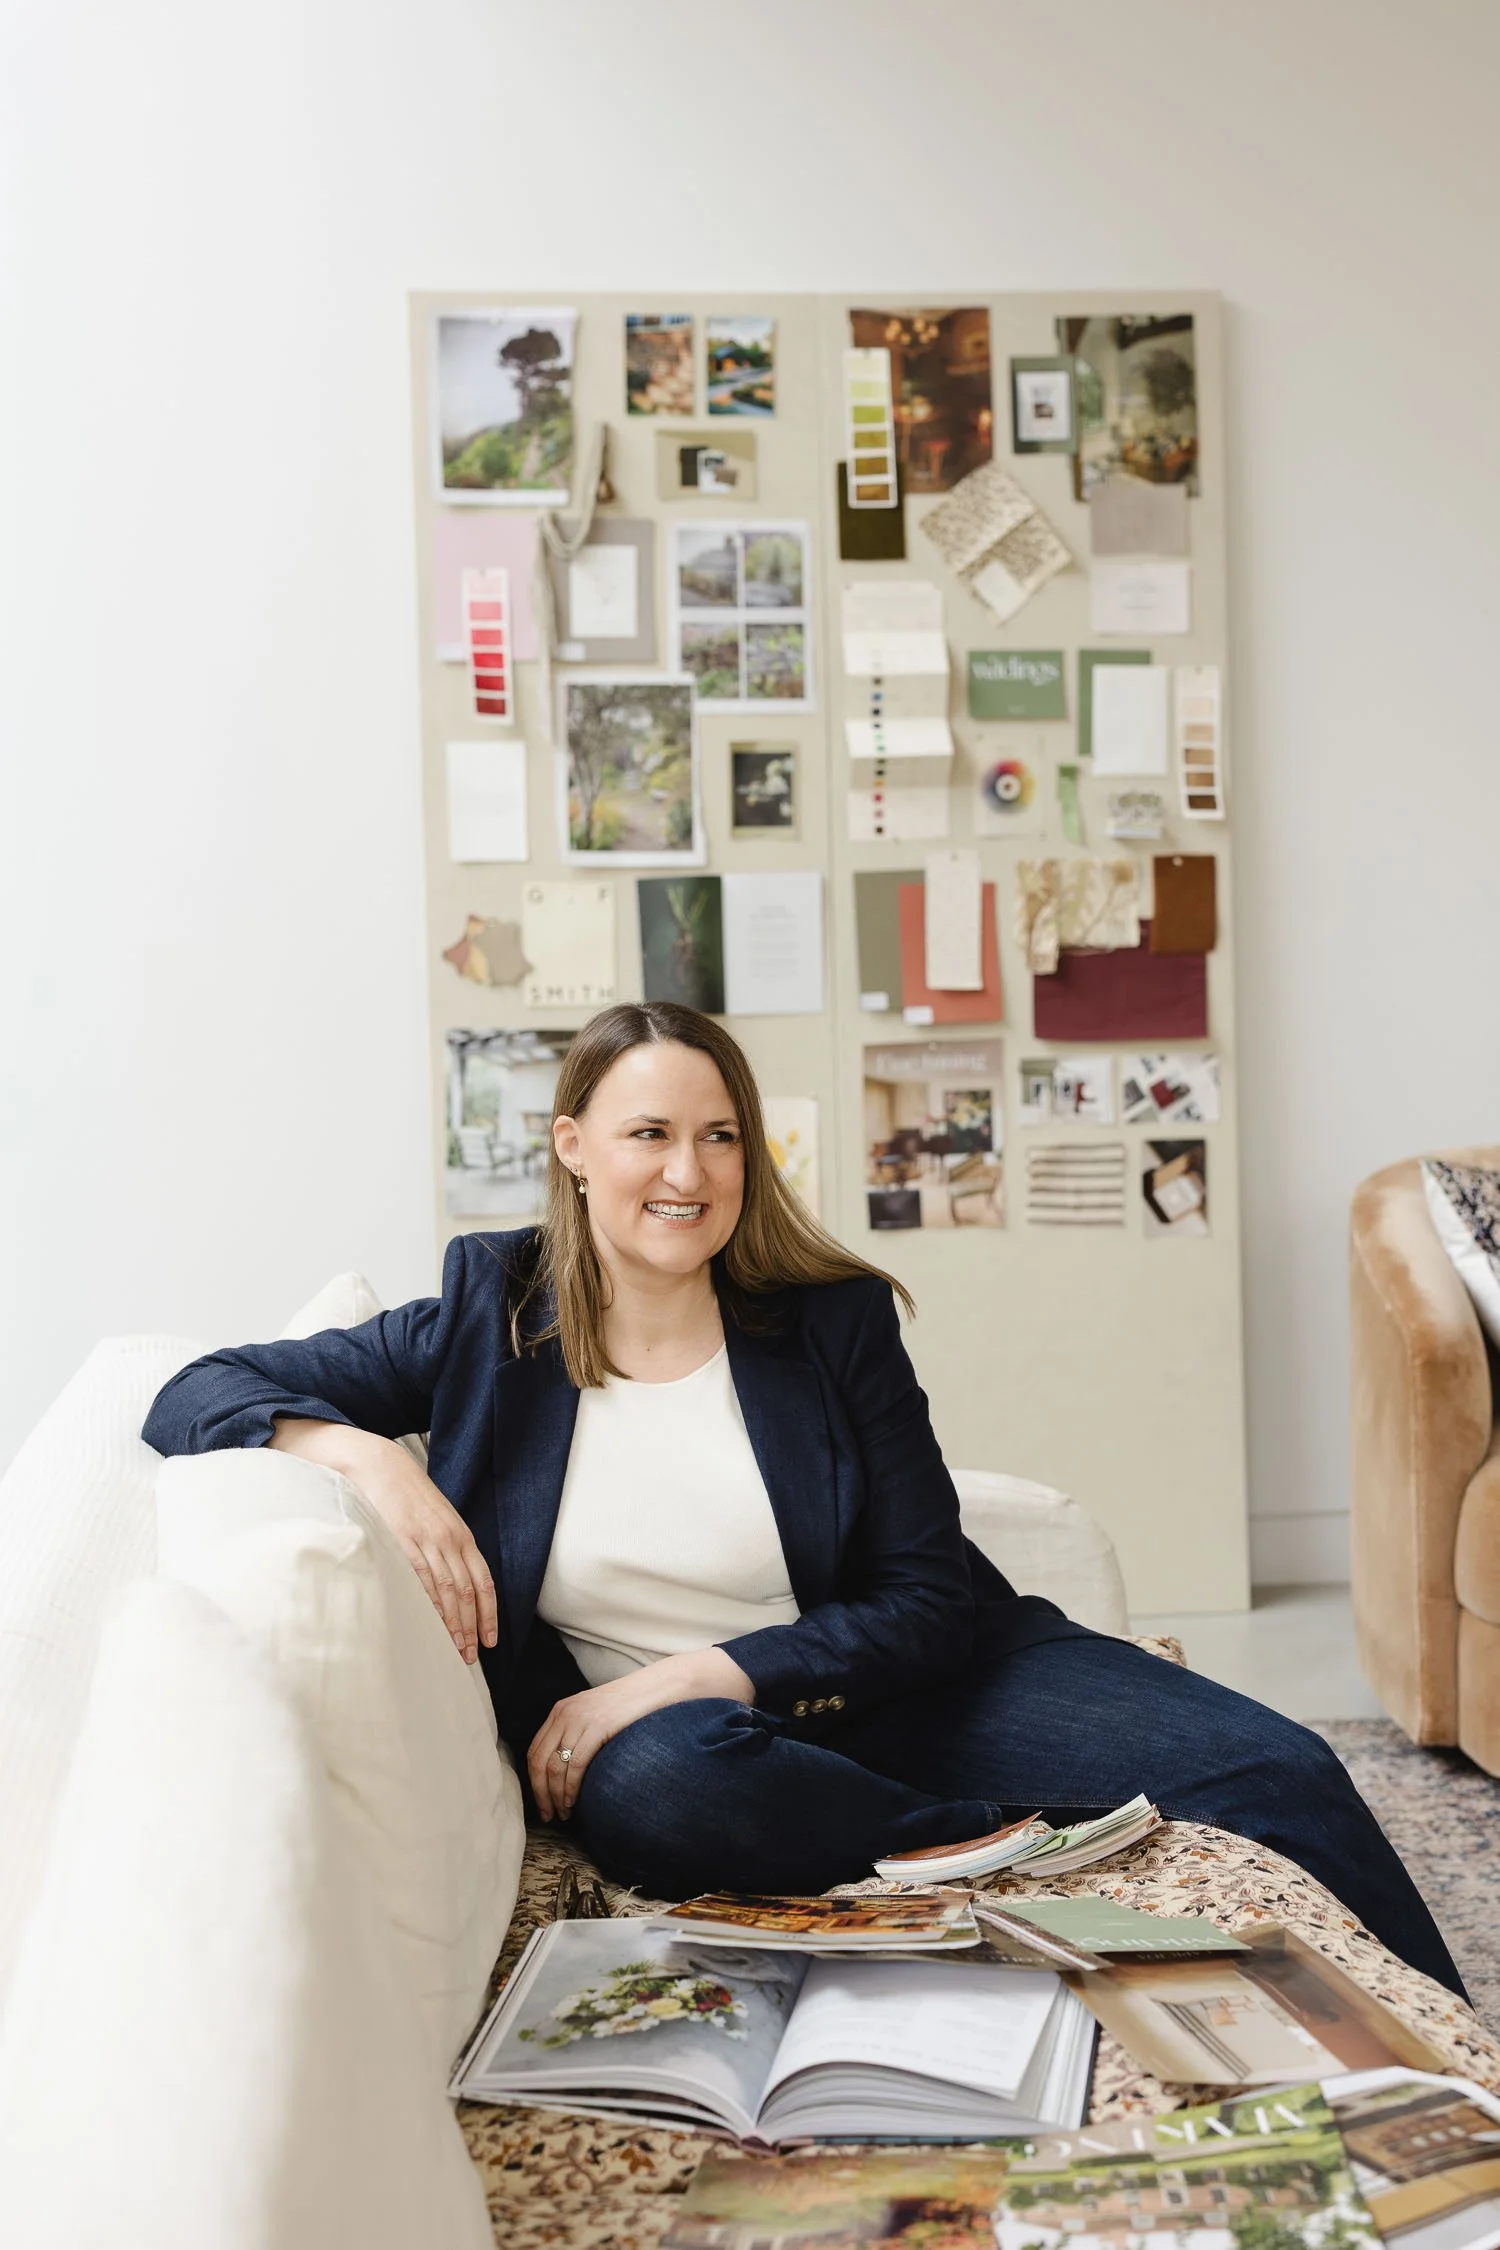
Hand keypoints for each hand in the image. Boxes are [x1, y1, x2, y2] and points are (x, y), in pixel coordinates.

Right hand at [270, 1418, 496, 1663]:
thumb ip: (446, 1546)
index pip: (483, 1580)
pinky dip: (431, 1604)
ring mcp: (427, 1540)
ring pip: (449, 1589)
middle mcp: (450, 1539)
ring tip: (455, 1650)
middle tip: (471, 1655)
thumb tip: (452, 1580)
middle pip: (469, 1591)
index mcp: (461, 1535)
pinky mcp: (402, 1540)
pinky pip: (421, 1578)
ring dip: (454, 1623)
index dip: (489, 1612)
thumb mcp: (436, 1519)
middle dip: (472, 1626)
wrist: (380, 1465)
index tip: (491, 1639)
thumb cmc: (406, 1496)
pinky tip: (434, 1624)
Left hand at [528, 1647, 753, 1820]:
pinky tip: (575, 1801)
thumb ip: (580, 1736)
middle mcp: (566, 1713)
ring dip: (556, 1796)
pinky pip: (574, 1764)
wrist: (662, 1687)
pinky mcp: (598, 1726)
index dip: (533, 1783)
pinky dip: (571, 1788)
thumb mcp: (598, 1717)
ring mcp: (581, 1718)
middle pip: (538, 1761)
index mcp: (562, 1710)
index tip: (543, 1805)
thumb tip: (567, 1773)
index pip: (534, 1751)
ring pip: (553, 1766)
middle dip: (541, 1794)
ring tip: (566, 1813)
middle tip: (550, 1817)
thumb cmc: (634, 1708)